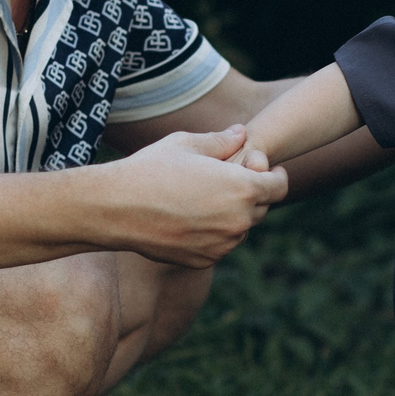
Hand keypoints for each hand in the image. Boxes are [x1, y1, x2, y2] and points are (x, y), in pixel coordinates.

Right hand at [114, 125, 288, 266]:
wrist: (115, 208)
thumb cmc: (151, 169)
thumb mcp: (187, 144)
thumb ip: (221, 141)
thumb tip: (241, 134)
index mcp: (242, 188)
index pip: (279, 186)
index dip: (272, 175)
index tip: (260, 169)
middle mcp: (238, 221)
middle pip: (261, 209)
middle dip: (250, 194)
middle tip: (224, 181)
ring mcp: (222, 245)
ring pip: (239, 229)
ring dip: (231, 216)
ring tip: (201, 199)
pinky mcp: (204, 261)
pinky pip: (219, 246)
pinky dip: (211, 235)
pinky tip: (186, 219)